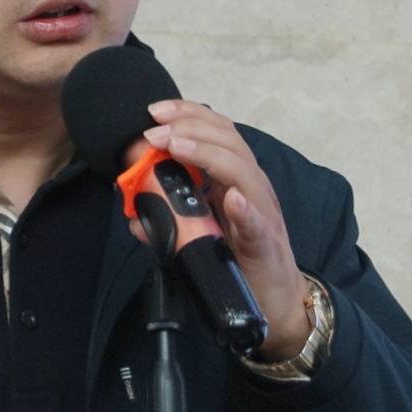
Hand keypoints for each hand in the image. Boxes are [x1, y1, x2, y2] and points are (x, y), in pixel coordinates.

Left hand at [136, 100, 311, 359]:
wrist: (275, 300)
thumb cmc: (240, 258)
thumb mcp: (200, 231)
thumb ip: (171, 218)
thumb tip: (135, 215)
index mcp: (234, 178)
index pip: (217, 131)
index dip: (188, 114)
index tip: (155, 112)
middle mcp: (251, 186)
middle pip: (228, 140)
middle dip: (189, 126)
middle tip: (154, 130)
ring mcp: (261, 212)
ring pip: (243, 171)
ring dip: (208, 154)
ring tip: (177, 147)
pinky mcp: (265, 244)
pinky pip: (257, 223)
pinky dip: (244, 210)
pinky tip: (230, 200)